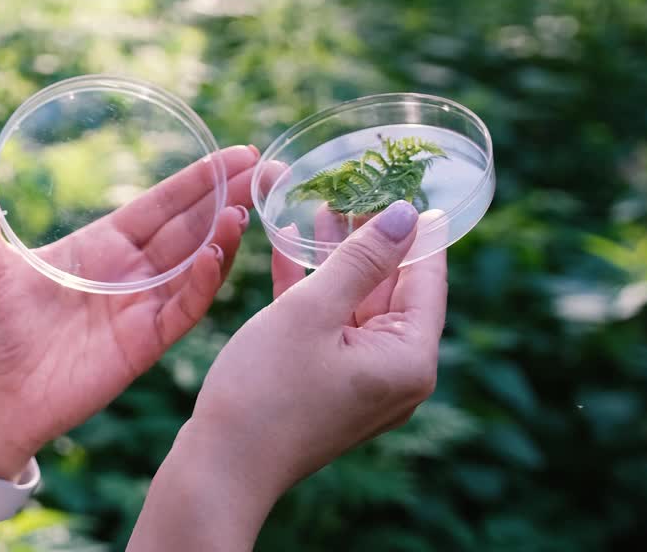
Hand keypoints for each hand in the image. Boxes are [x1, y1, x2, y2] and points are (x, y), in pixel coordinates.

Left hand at [0, 136, 258, 477]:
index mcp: (100, 246)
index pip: (160, 205)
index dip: (196, 180)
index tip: (234, 153)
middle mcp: (128, 274)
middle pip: (189, 228)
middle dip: (224, 196)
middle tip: (262, 166)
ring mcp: (140, 309)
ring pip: (194, 265)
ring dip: (220, 237)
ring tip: (243, 206)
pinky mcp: (143, 345)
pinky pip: (182, 310)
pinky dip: (202, 284)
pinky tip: (218, 255)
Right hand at [189, 200, 447, 499]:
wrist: (219, 466)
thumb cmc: (265, 391)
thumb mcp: (312, 311)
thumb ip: (360, 259)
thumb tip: (404, 214)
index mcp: (409, 358)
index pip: (427, 277)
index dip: (415, 226)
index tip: (407, 180)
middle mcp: (397, 373)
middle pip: (393, 289)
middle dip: (370, 237)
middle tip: (353, 183)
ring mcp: (362, 381)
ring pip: (357, 304)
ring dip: (337, 258)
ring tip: (320, 204)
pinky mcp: (328, 384)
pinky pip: (331, 326)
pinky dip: (314, 291)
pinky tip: (292, 247)